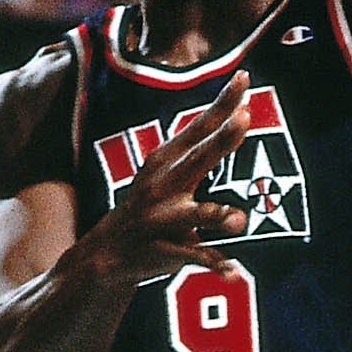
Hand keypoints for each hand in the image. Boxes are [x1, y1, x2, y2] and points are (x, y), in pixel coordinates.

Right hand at [99, 72, 254, 290]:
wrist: (106, 253)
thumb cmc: (151, 207)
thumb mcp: (167, 174)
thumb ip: (203, 151)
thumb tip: (241, 116)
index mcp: (166, 162)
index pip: (200, 128)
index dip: (222, 104)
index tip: (244, 77)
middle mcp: (164, 186)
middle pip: (198, 159)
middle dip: (221, 141)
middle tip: (244, 118)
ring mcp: (163, 219)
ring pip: (196, 214)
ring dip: (218, 216)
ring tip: (238, 219)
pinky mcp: (165, 250)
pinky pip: (195, 257)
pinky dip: (215, 265)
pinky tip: (233, 273)